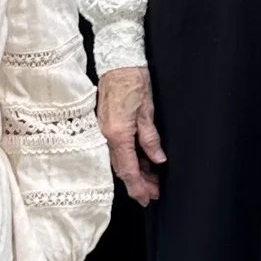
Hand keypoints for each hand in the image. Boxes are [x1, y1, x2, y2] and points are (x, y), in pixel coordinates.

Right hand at [98, 65, 164, 201]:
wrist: (118, 62)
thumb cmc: (133, 80)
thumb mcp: (147, 111)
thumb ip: (150, 138)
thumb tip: (158, 159)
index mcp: (118, 134)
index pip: (128, 169)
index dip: (138, 186)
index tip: (148, 198)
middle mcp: (106, 136)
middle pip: (122, 168)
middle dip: (138, 183)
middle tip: (154, 192)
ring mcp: (103, 131)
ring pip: (119, 160)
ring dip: (135, 172)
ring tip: (152, 179)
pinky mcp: (105, 125)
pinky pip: (117, 149)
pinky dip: (129, 158)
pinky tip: (142, 162)